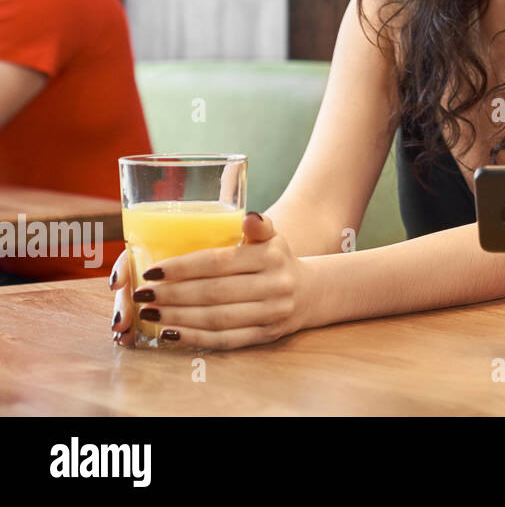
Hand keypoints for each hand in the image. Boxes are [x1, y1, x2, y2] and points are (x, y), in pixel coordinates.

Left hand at [109, 213, 314, 349]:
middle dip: (173, 295)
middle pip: (214, 293)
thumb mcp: (273, 237)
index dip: (183, 268)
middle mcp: (275, 285)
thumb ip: (258, 227)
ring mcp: (272, 313)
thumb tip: (248, 217)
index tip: (152, 271)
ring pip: (217, 318)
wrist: (311, 292)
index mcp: (271, 256)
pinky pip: (225, 339)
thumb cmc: (277, 260)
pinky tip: (170, 334)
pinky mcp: (266, 336)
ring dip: (178, 318)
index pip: (220, 262)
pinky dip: (195, 338)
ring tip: (148, 314)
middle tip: (141, 295)